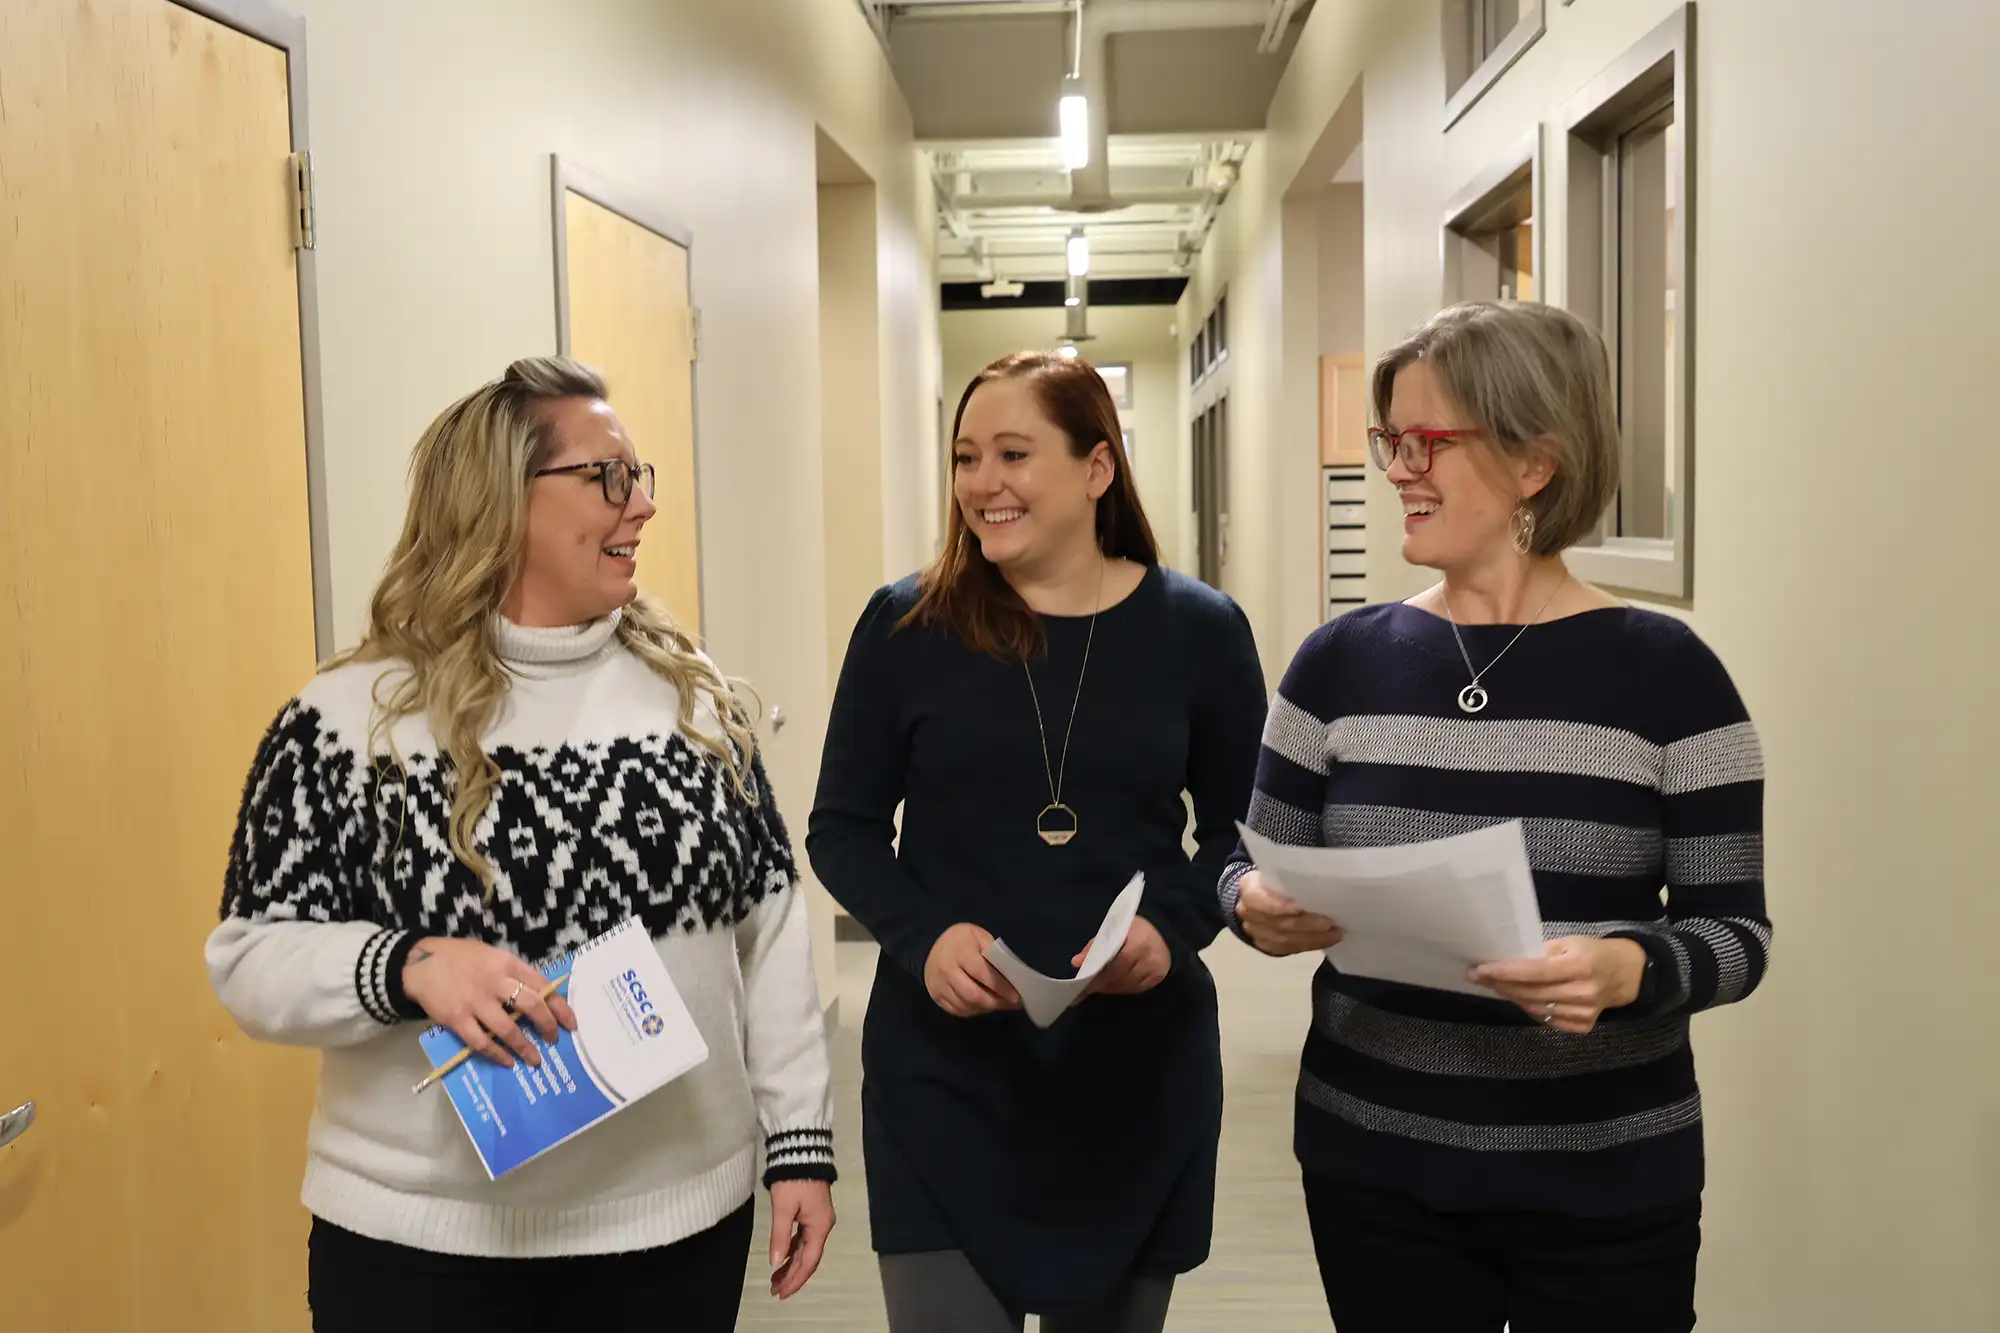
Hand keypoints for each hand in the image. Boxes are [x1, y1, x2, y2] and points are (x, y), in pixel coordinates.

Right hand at [401, 937, 576, 1068]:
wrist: (421, 963)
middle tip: (554, 1039)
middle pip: (531, 1005)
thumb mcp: (492, 955)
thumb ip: (514, 973)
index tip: (571, 1023)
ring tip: (535, 1059)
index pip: (542, 985)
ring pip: (508, 1029)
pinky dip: (497, 1054)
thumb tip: (541, 995)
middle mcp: (494, 981)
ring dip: (525, 1047)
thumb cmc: (461, 958)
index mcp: (506, 963)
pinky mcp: (457, 1019)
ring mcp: (475, 1002)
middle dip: (547, 1025)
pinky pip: (482, 1042)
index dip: (560, 1006)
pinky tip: (508, 1062)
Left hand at [767, 1178, 834, 1299]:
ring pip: (806, 1249)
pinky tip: (784, 1256)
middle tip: (774, 1291)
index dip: (795, 1280)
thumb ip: (780, 1237)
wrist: (801, 1151)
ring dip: (792, 1264)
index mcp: (819, 1227)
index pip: (808, 1262)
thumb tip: (775, 1263)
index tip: (781, 1294)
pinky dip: (794, 1250)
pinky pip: (804, 1238)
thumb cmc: (793, 1181)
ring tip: (775, 1278)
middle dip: (792, 1275)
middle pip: (808, 1258)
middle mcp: (823, 1226)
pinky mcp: (813, 1212)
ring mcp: (819, 1219)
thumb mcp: (783, 1209)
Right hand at [923, 924, 1021, 1017]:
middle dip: (996, 1003)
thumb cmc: (961, 939)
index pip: (982, 973)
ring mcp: (939, 986)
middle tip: (1012, 1004)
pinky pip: (958, 1011)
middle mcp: (946, 971)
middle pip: (973, 996)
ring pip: (967, 1006)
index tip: (1016, 996)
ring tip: (1001, 1004)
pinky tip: (984, 1005)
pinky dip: (974, 1011)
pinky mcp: (937, 997)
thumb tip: (1012, 973)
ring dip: (987, 1008)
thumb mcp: (979, 935)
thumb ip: (994, 952)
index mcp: (959, 952)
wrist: (931, 945)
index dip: (1000, 987)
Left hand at [1070, 916, 1171, 995]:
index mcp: (1139, 942)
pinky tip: (1111, 985)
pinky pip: (1135, 989)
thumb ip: (1095, 944)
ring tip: (1096, 985)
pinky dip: (1121, 989)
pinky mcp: (1157, 979)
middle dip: (1101, 983)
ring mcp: (1155, 971)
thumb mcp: (1115, 928)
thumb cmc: (1134, 929)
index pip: (1117, 964)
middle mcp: (1149, 959)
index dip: (1099, 975)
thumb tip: (1076, 962)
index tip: (1083, 982)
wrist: (1162, 932)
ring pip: (1127, 986)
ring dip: (1109, 987)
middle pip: (1121, 977)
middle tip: (1085, 987)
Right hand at [1234, 870, 1344, 956]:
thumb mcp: (1278, 873)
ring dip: (1314, 938)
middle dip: (1307, 925)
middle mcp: (1249, 914)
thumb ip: (1291, 880)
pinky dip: (1310, 945)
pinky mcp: (1267, 946)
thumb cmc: (1275, 881)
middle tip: (1331, 923)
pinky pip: (1290, 948)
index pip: (1261, 901)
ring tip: (1336, 933)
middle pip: (1279, 924)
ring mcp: (1256, 933)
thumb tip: (1320, 883)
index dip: (1281, 906)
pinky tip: (1326, 940)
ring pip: (1286, 940)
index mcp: (1249, 890)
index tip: (1301, 908)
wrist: (1259, 896)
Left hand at [1467, 936, 1647, 1034]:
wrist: (1624, 975)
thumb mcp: (1569, 942)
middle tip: (1477, 975)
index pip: (1535, 972)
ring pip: (1535, 1008)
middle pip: (1531, 992)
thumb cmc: (1591, 952)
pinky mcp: (1583, 1026)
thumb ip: (1540, 952)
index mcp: (1580, 966)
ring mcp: (1584, 1013)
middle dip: (1500, 984)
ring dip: (1511, 996)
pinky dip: (1528, 1007)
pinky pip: (1546, 1019)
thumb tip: (1505, 958)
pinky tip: (1517, 996)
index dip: (1505, 972)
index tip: (1479, 969)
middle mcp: (1583, 992)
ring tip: (1493, 984)